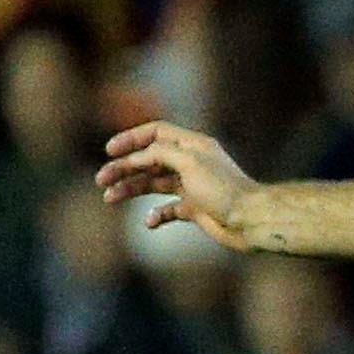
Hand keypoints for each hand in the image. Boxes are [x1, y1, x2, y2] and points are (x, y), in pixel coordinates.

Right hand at [96, 122, 260, 248]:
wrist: (252, 221)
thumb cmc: (224, 189)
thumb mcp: (189, 162)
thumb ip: (160, 153)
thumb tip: (137, 156)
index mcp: (193, 146)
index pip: (157, 132)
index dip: (131, 139)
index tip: (109, 151)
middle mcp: (192, 163)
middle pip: (149, 160)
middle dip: (124, 168)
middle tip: (101, 180)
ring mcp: (193, 186)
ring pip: (153, 184)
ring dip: (130, 189)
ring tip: (109, 198)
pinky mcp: (195, 208)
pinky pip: (168, 210)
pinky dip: (155, 214)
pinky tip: (150, 221)